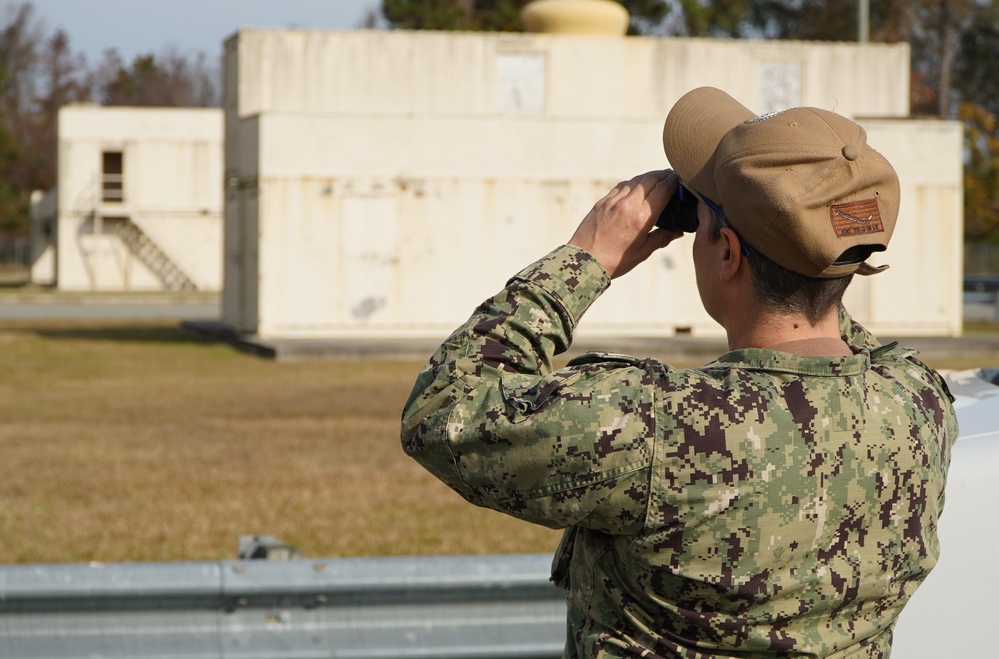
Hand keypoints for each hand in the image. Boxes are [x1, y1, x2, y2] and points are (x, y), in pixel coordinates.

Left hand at [568, 170, 682, 278]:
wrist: (584, 262)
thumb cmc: (615, 261)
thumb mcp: (643, 252)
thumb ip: (662, 237)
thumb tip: (678, 230)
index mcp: (641, 217)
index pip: (664, 188)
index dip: (675, 181)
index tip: (682, 179)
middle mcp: (628, 204)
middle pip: (651, 178)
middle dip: (664, 175)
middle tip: (673, 175)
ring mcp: (613, 201)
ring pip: (636, 180)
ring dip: (649, 177)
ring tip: (658, 179)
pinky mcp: (602, 201)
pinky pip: (621, 186)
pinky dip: (633, 183)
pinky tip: (637, 187)